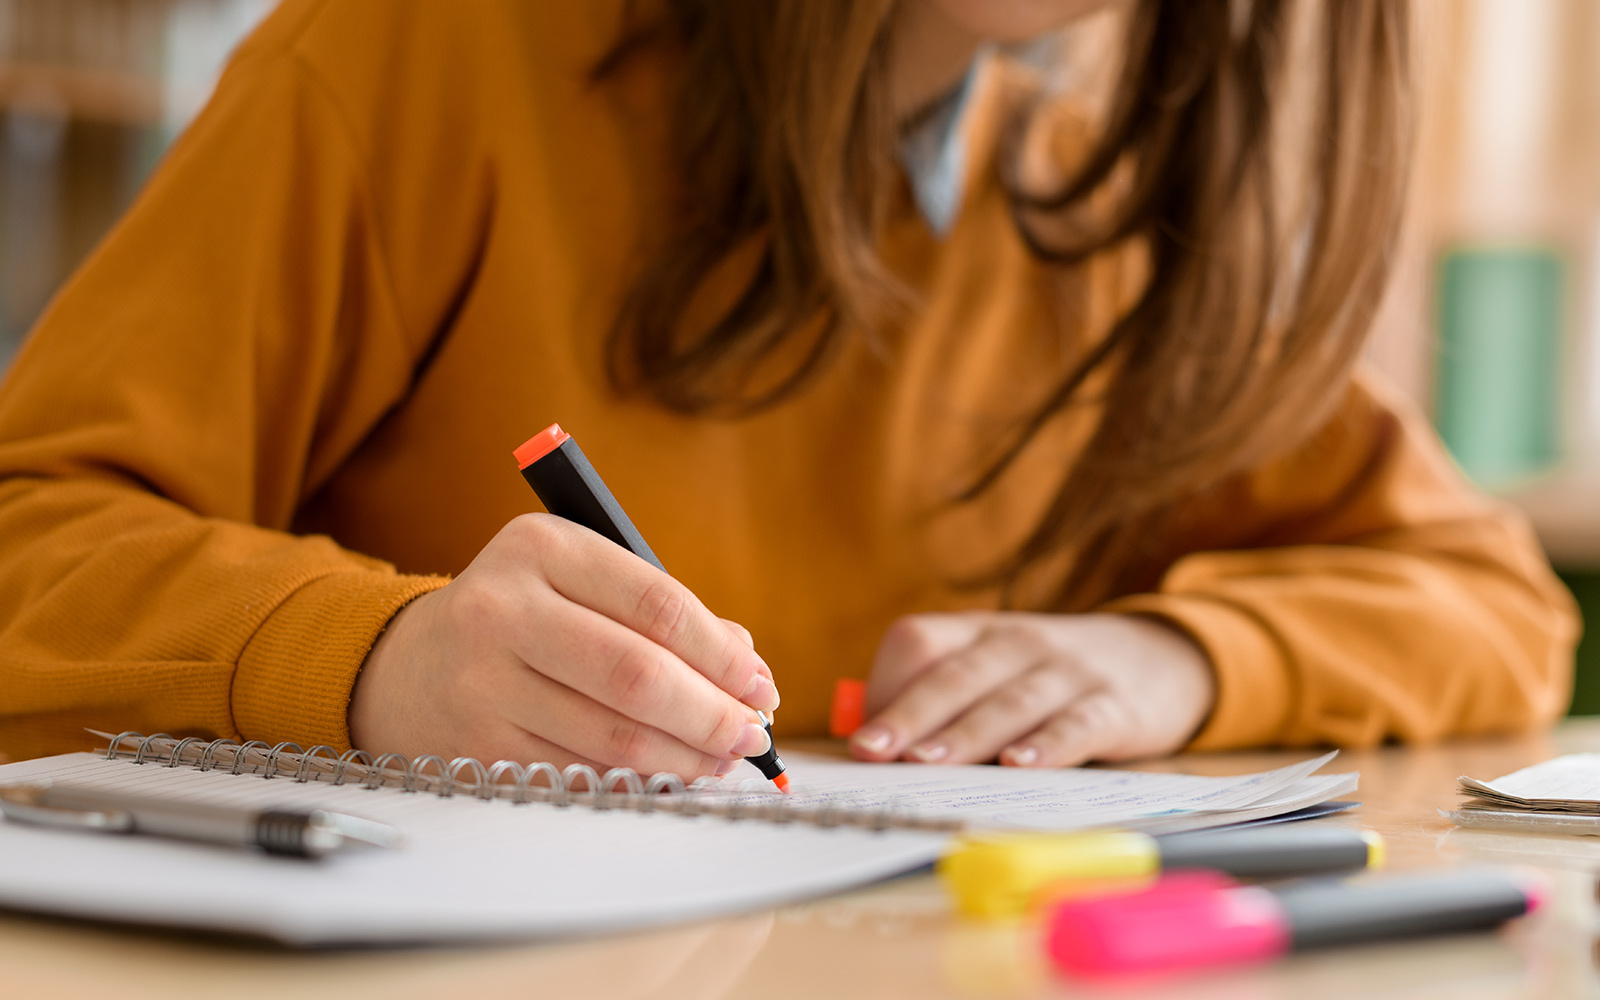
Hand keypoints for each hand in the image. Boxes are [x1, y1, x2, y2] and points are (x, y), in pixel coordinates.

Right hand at [348, 514, 779, 778]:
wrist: (408, 664)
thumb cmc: (523, 615)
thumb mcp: (579, 581)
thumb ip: (660, 611)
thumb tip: (745, 665)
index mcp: (542, 546)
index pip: (657, 604)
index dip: (720, 653)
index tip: (759, 684)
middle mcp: (505, 608)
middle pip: (637, 674)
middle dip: (710, 713)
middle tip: (751, 734)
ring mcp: (484, 680)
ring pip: (611, 734)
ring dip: (684, 755)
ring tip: (721, 758)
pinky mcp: (477, 743)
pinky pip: (581, 769)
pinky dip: (637, 778)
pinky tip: (669, 773)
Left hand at [848, 612, 1213, 766]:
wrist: (1162, 657)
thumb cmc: (1051, 678)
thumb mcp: (997, 669)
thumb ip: (945, 701)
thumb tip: (877, 755)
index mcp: (977, 633)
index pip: (918, 641)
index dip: (887, 687)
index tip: (863, 740)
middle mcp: (1017, 643)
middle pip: (954, 676)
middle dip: (909, 715)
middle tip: (872, 752)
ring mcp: (1067, 672)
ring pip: (1008, 702)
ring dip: (965, 734)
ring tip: (928, 762)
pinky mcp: (1113, 706)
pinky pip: (1076, 724)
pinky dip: (1048, 745)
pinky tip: (1021, 767)